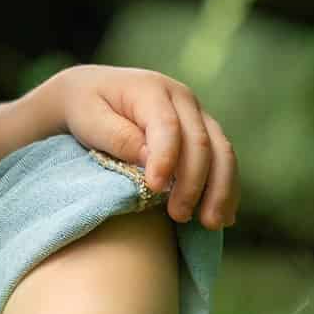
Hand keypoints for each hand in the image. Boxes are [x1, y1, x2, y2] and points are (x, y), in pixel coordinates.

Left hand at [51, 64, 237, 229]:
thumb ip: (117, 136)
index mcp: (151, 89)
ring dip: (220, 190)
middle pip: (200, 142)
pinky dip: (227, 189)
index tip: (154, 189)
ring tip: (210, 224)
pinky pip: (224, 160)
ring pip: (222, 151)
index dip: (165, 158)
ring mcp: (197, 115)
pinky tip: (225, 217)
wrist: (93, 91)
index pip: (167, 125)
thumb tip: (148, 158)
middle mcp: (182, 99)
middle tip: (179, 216)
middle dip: (193, 182)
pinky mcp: (204, 132)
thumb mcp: (88, 118)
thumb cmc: (86, 108)